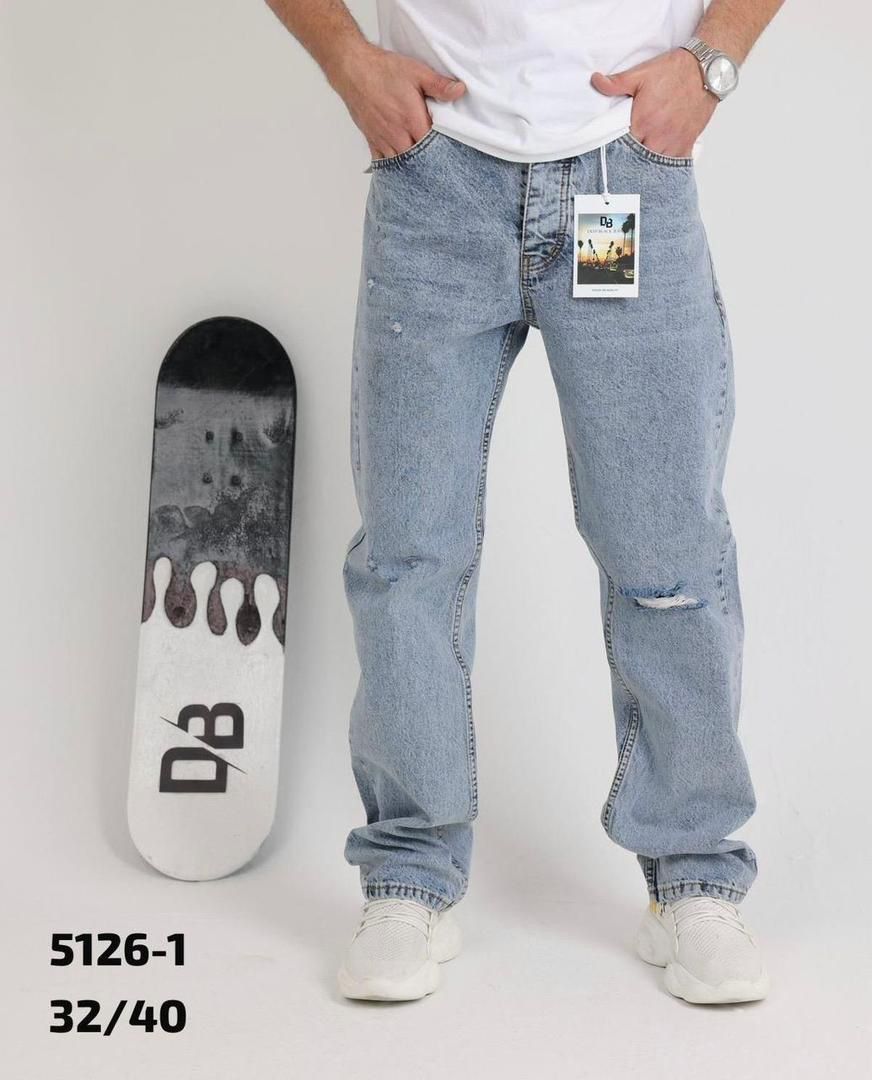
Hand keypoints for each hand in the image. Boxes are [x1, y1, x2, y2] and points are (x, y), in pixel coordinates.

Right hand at [328, 41, 465, 159]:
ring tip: (423, 169)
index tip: (450, 151)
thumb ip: (439, 85)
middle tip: (439, 163)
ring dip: (412, 167)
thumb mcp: (417, 72)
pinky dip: (393, 168)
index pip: (433, 147)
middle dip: (429, 162)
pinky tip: (401, 169)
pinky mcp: (372, 141)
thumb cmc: (384, 70)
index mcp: (412, 121)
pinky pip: (383, 163)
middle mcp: (398, 136)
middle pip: (418, 160)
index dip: (443, 150)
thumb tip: (460, 91)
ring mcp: (384, 141)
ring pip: (402, 165)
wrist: (353, 69)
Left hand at [591, 48, 715, 157]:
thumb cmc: (674, 71)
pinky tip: (659, 163)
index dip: (617, 150)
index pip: (622, 147)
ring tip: (640, 161)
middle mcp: (658, 136)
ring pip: (655, 164)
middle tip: (626, 158)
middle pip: (638, 159)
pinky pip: (675, 163)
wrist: (706, 69)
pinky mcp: (688, 142)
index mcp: (643, 121)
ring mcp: (674, 141)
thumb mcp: (640, 73)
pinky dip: (667, 165)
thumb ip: (616, 83)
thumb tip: (595, 81)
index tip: (613, 150)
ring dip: (648, 163)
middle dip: (631, 159)